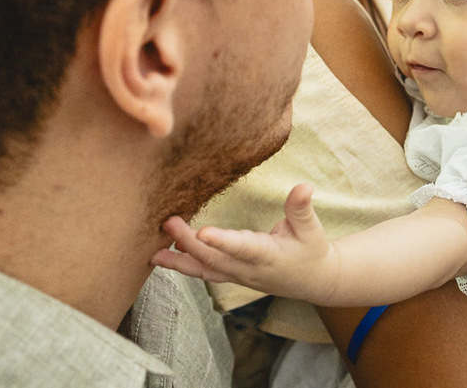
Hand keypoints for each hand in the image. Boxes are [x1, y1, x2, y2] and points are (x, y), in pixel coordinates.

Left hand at [151, 183, 340, 303]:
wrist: (312, 280)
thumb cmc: (311, 250)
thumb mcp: (311, 228)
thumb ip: (301, 208)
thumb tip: (304, 187)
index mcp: (267, 255)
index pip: (242, 248)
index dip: (222, 241)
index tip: (202, 231)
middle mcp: (248, 269)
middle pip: (214, 259)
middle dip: (189, 242)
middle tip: (168, 222)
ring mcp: (238, 276)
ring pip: (204, 271)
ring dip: (178, 261)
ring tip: (153, 253)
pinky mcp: (231, 275)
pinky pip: (204, 272)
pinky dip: (185, 265)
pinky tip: (165, 255)